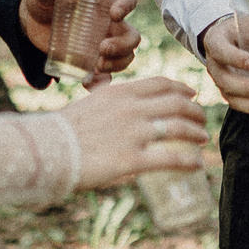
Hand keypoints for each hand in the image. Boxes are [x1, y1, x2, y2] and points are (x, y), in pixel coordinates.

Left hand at [19, 0, 141, 83]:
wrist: (33, 20)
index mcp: (104, 0)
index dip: (127, 6)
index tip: (115, 15)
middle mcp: (109, 24)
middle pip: (131, 36)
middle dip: (123, 45)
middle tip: (102, 49)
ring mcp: (102, 44)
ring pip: (125, 57)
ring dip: (117, 64)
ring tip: (98, 66)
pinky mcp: (91, 62)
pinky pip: (104, 75)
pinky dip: (101, 82)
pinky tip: (88, 84)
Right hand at [63, 77, 211, 186]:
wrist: (46, 150)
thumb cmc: (63, 130)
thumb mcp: (88, 103)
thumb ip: (106, 99)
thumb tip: (111, 95)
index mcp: (120, 93)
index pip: (161, 83)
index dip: (182, 88)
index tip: (191, 94)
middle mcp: (131, 109)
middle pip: (177, 103)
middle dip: (195, 111)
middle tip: (201, 120)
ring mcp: (133, 134)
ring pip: (179, 128)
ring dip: (195, 133)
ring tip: (202, 140)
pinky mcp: (131, 160)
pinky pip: (170, 158)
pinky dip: (188, 161)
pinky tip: (196, 165)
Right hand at [199, 17, 248, 115]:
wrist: (231, 40)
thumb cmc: (241, 31)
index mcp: (216, 43)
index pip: (221, 52)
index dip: (236, 59)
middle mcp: (215, 66)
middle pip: (227, 82)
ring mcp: (222, 83)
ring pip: (234, 99)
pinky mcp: (232, 95)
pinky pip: (243, 106)